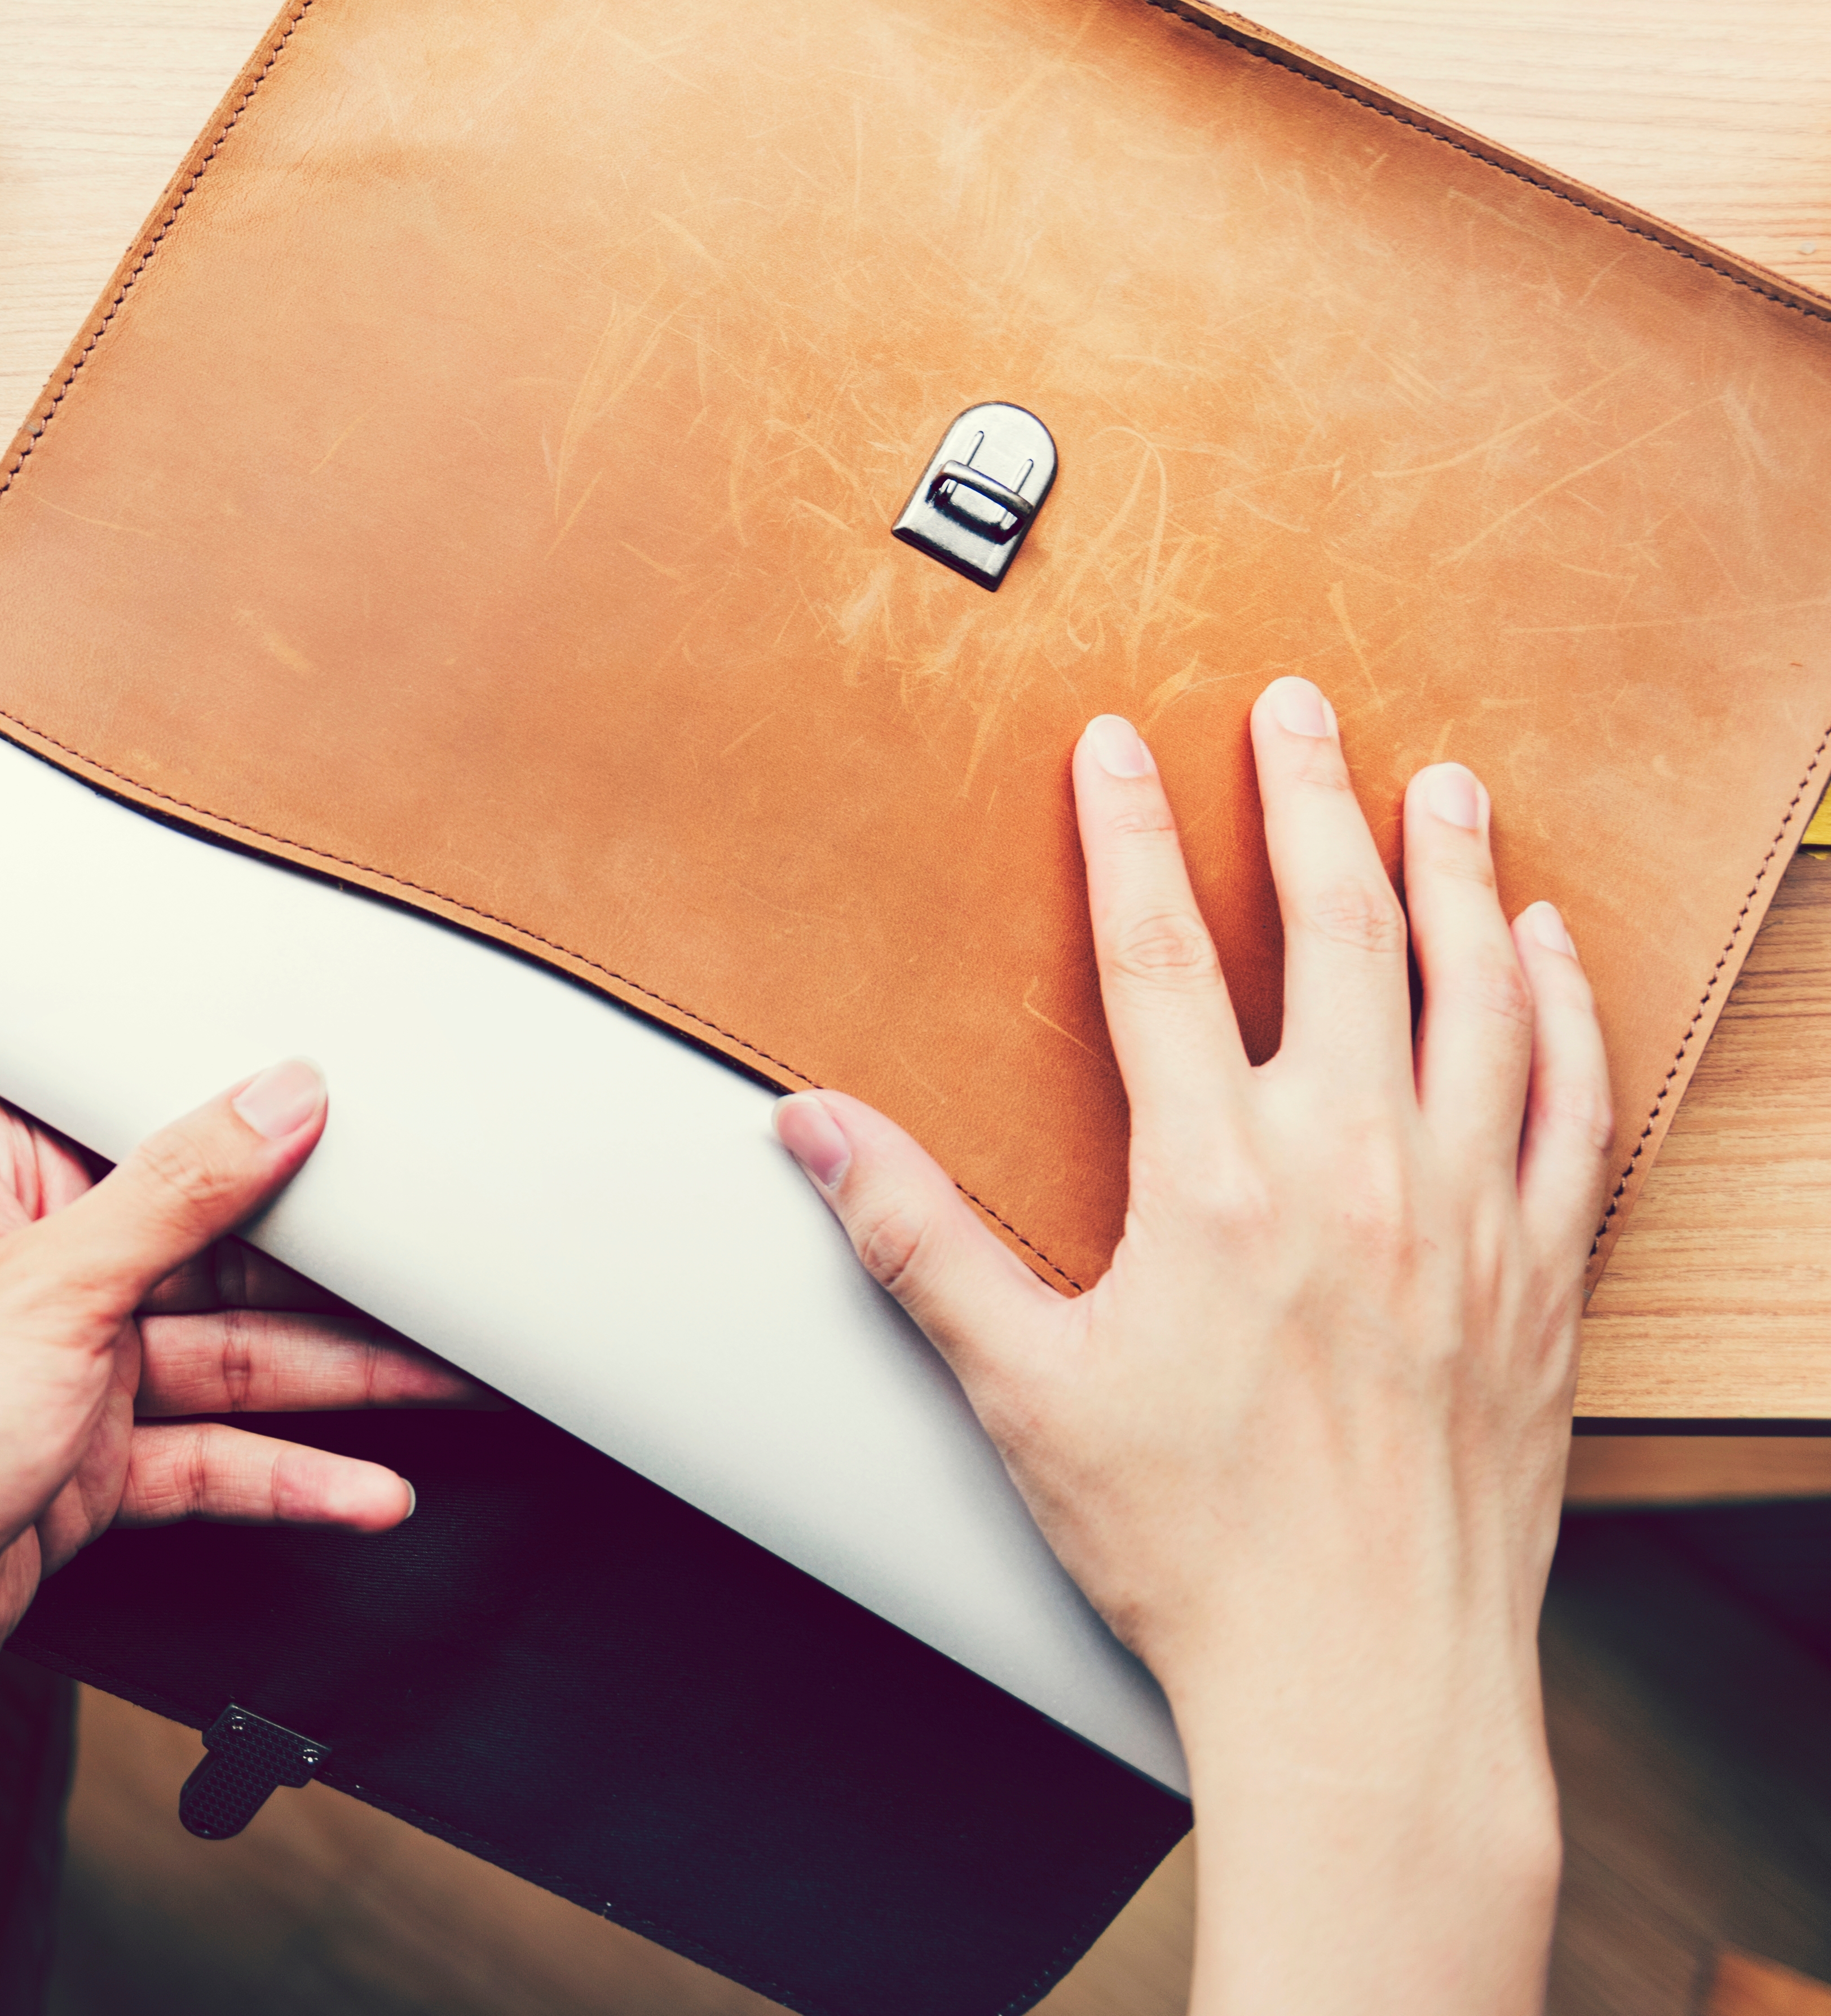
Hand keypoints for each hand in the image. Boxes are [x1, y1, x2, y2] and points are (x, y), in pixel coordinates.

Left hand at [0, 1063, 475, 1858]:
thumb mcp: (47, 1285)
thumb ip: (179, 1193)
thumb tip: (275, 1095)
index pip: (155, 1140)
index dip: (263, 1139)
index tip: (375, 1137)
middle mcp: (27, 1278)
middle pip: (211, 1260)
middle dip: (331, 1278)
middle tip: (451, 1276)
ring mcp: (55, 1383)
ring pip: (225, 1367)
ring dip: (336, 1383)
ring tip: (454, 1383)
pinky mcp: (74, 1479)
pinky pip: (205, 1463)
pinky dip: (286, 1477)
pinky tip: (365, 1488)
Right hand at [774, 679, 1602, 2014]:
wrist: (1365, 1679)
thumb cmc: (1193, 1549)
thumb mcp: (1019, 1386)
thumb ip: (914, 1238)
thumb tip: (815, 1128)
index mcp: (1216, 1187)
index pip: (1160, 958)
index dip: (1130, 836)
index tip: (1118, 747)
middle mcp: (1356, 1174)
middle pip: (1340, 934)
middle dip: (1311, 801)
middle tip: (1300, 711)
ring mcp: (1469, 1218)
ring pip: (1478, 994)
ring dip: (1459, 875)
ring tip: (1439, 788)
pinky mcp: (1546, 1277)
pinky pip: (1574, 1104)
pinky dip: (1565, 1009)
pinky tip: (1550, 951)